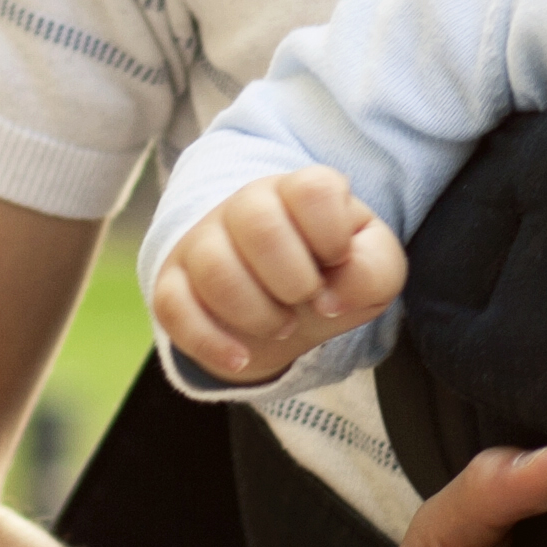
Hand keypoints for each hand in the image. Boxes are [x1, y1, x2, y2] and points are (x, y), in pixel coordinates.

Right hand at [149, 167, 406, 382]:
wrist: (285, 306)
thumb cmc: (333, 275)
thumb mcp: (374, 270)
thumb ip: (373, 270)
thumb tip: (331, 298)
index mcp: (300, 191)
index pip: (312, 188)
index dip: (332, 235)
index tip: (337, 261)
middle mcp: (247, 206)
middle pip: (258, 223)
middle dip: (294, 280)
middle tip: (307, 301)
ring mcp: (204, 243)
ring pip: (214, 266)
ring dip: (257, 313)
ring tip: (282, 327)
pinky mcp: (173, 284)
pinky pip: (173, 306)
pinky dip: (210, 341)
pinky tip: (241, 357)